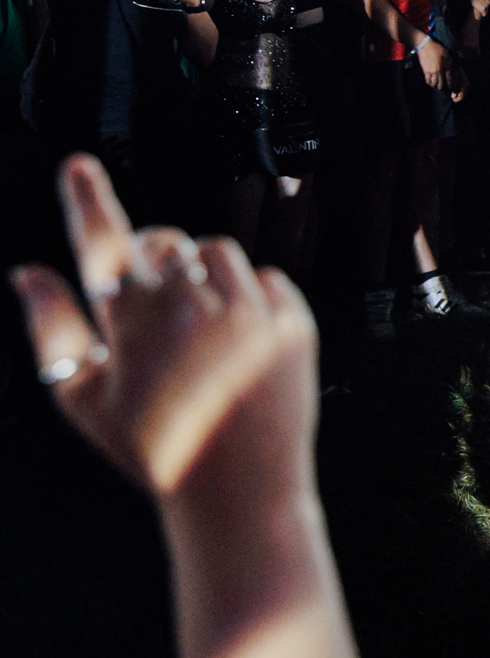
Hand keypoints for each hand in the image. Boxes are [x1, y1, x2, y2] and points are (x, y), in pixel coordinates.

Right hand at [10, 154, 319, 498]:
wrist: (241, 492)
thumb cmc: (153, 448)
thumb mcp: (84, 399)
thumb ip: (52, 328)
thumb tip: (27, 273)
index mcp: (133, 321)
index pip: (104, 240)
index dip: (87, 199)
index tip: (78, 165)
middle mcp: (194, 305)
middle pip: (162, 241)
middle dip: (148, 259)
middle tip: (145, 304)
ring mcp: (249, 310)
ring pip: (216, 252)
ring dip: (199, 275)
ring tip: (192, 332)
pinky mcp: (294, 321)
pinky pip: (266, 278)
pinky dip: (248, 298)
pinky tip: (234, 345)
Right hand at [416, 37, 447, 88]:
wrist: (426, 46)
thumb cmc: (437, 49)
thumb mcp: (447, 55)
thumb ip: (450, 63)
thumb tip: (452, 70)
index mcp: (447, 65)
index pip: (450, 79)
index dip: (450, 85)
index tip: (450, 88)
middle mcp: (440, 70)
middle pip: (442, 83)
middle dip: (442, 87)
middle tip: (442, 88)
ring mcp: (433, 71)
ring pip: (434, 83)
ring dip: (435, 86)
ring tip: (435, 86)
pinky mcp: (426, 71)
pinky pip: (427, 80)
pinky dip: (429, 83)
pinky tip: (430, 83)